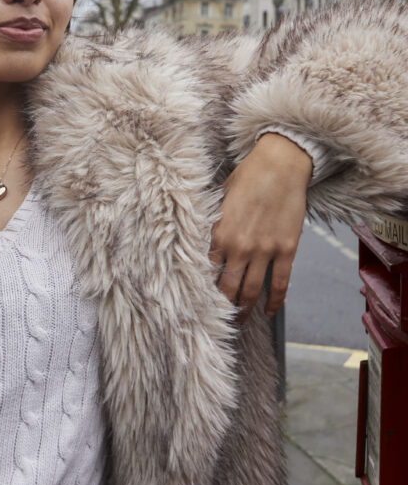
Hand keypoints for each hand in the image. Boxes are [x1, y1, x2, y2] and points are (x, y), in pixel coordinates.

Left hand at [209, 134, 312, 320]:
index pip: (206, 271)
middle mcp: (239, 247)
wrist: (281, 163)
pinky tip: (269, 312)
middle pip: (227, 288)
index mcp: (219, 233)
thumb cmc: (249, 176)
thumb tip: (205, 242)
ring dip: (245, 310)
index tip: (198, 301)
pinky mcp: (287, 250)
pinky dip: (275, 302)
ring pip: (251, 291)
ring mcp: (264, 251)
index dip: (202, 289)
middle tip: (217, 319)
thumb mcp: (220, 198)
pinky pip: (280, 283)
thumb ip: (213, 223)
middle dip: (222, 307)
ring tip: (240, 321)